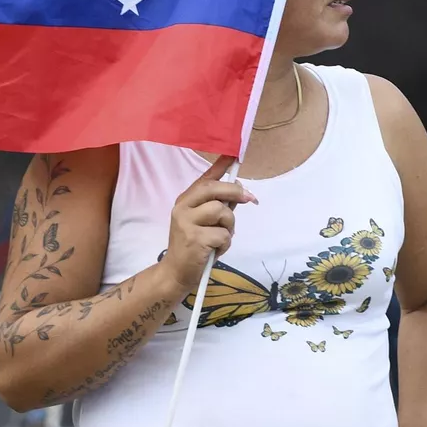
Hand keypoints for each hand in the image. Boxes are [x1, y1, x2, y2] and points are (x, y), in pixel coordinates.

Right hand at [161, 156, 251, 292]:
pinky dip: (225, 243)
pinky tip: (215, 250)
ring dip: (229, 226)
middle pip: (214, 189)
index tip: (234, 154)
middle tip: (249, 199)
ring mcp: (186, 222)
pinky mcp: (194, 239)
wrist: (176, 272)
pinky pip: (223, 234)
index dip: (220, 165)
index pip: (204, 178)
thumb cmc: (194, 246)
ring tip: (221, 237)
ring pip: (222, 211)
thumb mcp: (204, 222)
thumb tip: (240, 190)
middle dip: (235, 192)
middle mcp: (182, 207)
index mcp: (185, 200)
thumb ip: (218, 205)